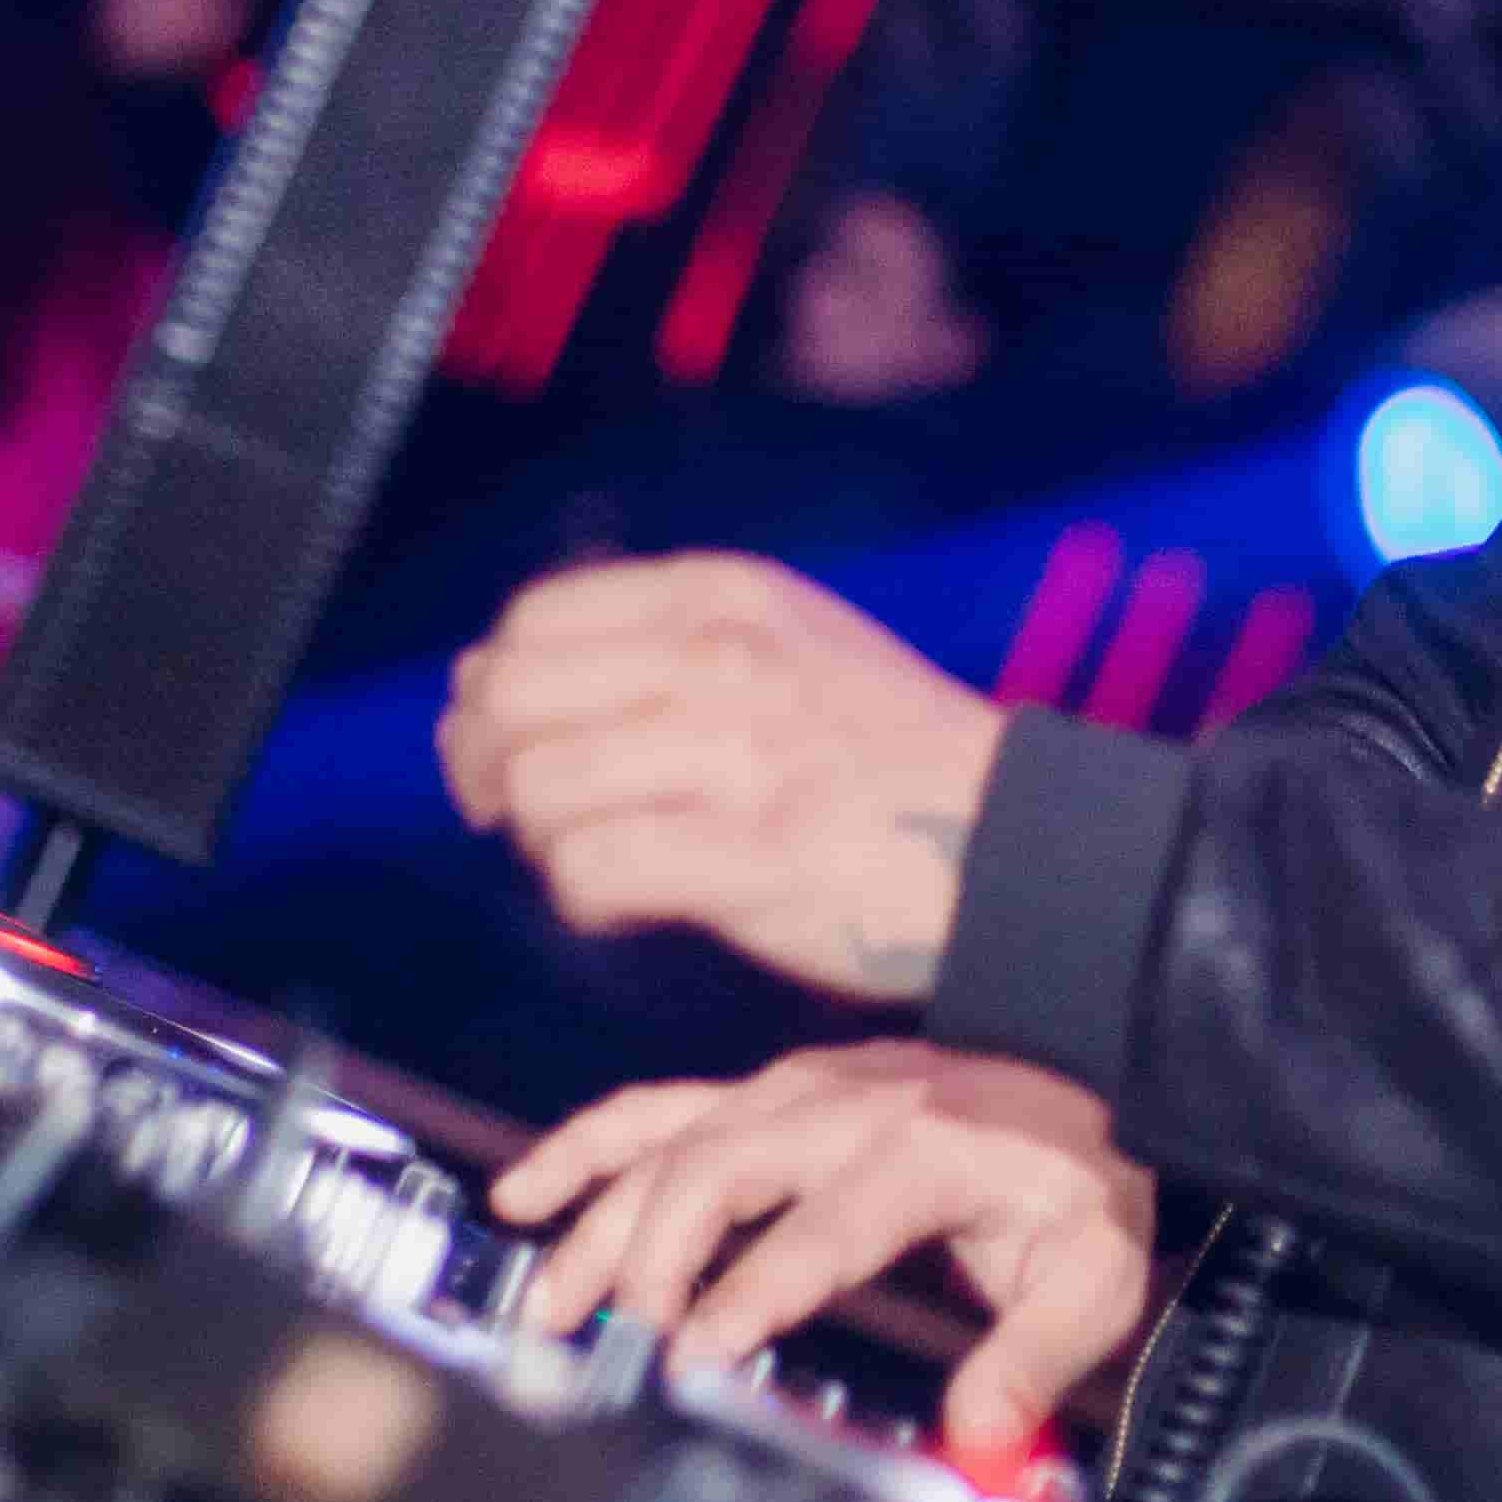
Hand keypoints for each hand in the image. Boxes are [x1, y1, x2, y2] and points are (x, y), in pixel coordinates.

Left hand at [439, 551, 1004, 1004]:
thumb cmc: (883, 756)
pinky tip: (627, 905)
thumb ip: (653, 644)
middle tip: (512, 818)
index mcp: (727, 596)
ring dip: (545, 842)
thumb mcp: (782, 643)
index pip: (536, 619)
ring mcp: (744, 755)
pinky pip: (596, 870)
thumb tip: (484, 680)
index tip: (498, 745)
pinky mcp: (756, 855)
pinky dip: (587, 899)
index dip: (491, 690)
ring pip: (542, 789)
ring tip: (597, 860)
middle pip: (514, 699)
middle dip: (486, 769)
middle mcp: (728, 659)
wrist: (1017, 842)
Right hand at [495, 1043, 1154, 1457]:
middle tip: (619, 1348)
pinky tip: (526, 1195)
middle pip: (717, 1171)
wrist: (1089, 1079)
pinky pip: (659, 1108)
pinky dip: (585, 1146)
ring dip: (599, 1219)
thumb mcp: (1096, 1270)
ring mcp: (795, 1089)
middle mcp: (844, 1108)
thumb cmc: (1083, 1184)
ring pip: (671, 1142)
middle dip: (654, 1260)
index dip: (751, 1294)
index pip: (820, 1228)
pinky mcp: (767, 1090)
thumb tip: (980, 1438)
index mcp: (925, 1152)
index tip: (695, 1363)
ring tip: (548, 1303)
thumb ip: (1039, 1353)